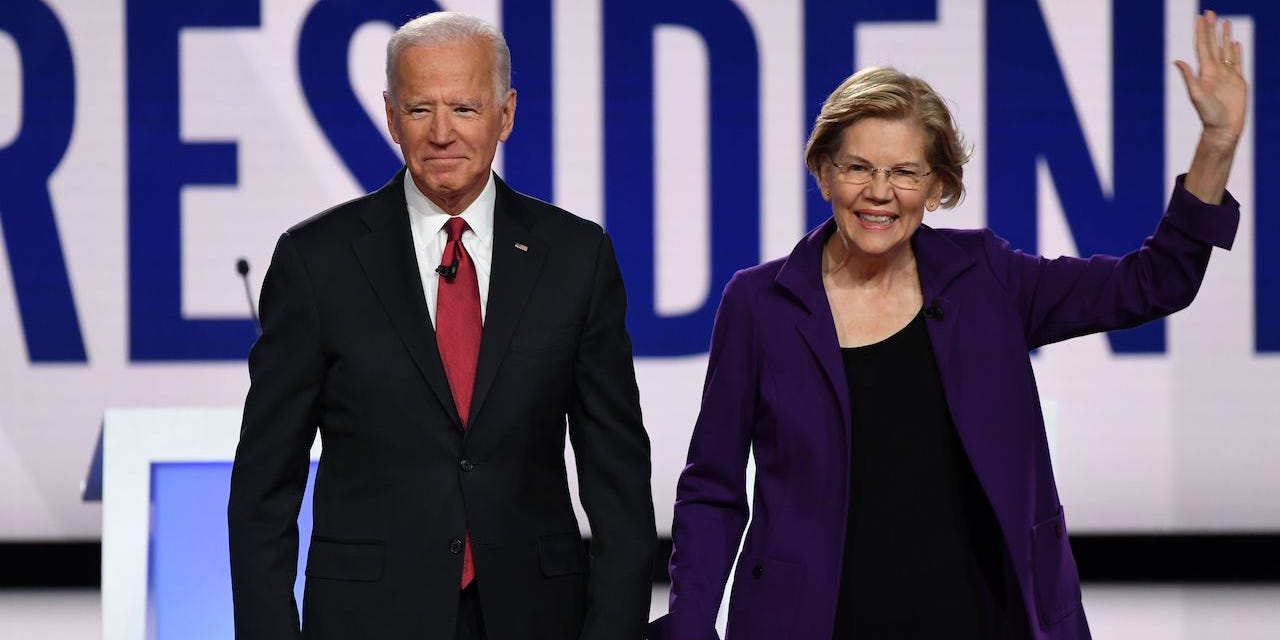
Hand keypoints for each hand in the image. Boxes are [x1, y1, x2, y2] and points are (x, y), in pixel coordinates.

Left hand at [1174, 10, 1247, 148]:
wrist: (1223, 129)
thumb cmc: (1208, 115)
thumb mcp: (1196, 95)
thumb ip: (1188, 77)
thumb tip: (1177, 61)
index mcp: (1205, 71)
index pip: (1202, 46)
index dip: (1201, 32)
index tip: (1199, 17)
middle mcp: (1215, 71)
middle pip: (1213, 44)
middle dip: (1211, 28)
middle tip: (1210, 12)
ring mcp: (1226, 75)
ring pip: (1226, 50)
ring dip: (1224, 36)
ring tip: (1225, 22)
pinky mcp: (1238, 81)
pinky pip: (1237, 62)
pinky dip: (1236, 51)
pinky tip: (1235, 43)